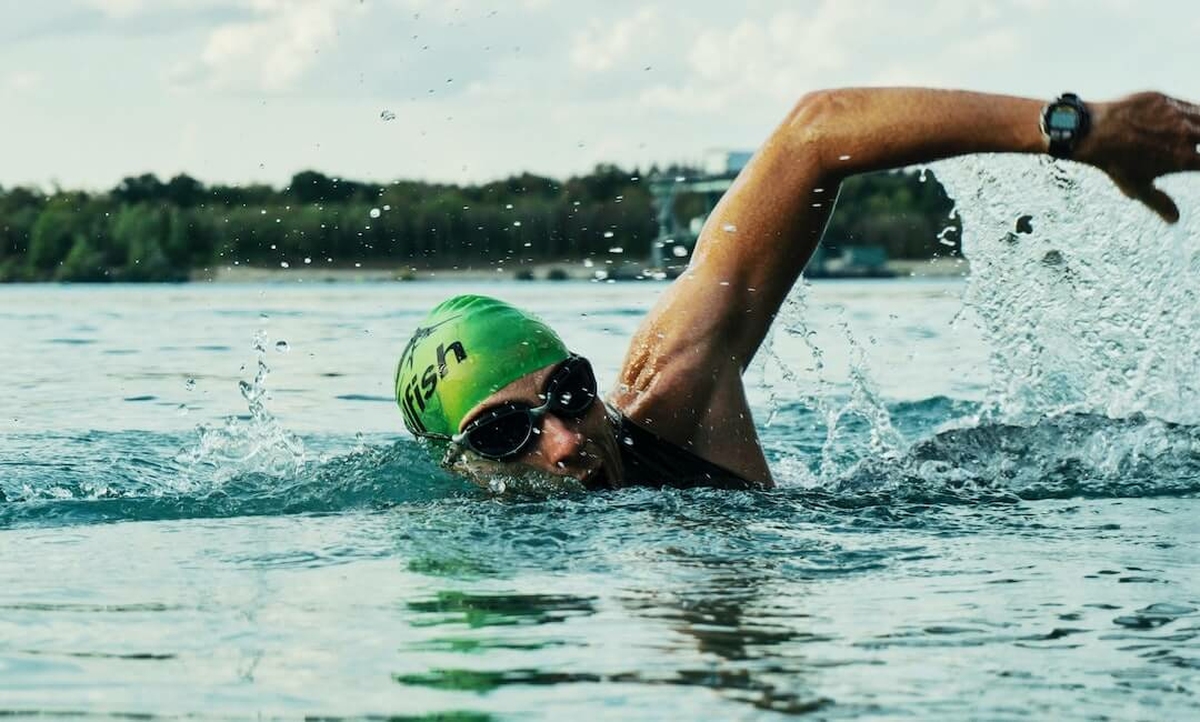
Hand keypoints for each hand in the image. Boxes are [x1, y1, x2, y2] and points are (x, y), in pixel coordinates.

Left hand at [1078, 92, 1199, 222]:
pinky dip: (1192, 111)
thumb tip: (1175, 219)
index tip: (1197, 164)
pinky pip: (1187, 104)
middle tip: (1196, 149)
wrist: (1092, 132)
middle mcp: (1185, 134)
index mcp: (1183, 159)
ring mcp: (1176, 114)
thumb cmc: (1114, 162)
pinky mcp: (1165, 99)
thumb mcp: (1137, 187)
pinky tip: (1190, 118)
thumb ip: (1159, 202)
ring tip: (1195, 134)